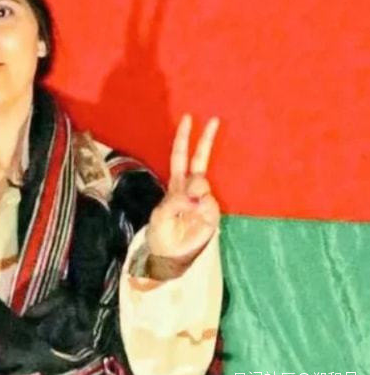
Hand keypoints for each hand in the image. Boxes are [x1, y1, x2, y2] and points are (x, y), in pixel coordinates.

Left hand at [145, 114, 220, 277]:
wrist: (171, 256)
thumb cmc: (162, 234)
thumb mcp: (160, 215)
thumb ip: (174, 201)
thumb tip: (194, 194)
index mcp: (176, 185)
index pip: (180, 156)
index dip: (184, 138)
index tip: (189, 118)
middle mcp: (191, 189)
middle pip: (200, 159)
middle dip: (206, 140)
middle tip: (215, 119)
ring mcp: (204, 200)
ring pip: (202, 183)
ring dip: (193, 191)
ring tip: (185, 209)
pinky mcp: (213, 213)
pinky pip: (208, 203)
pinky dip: (200, 207)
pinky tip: (195, 217)